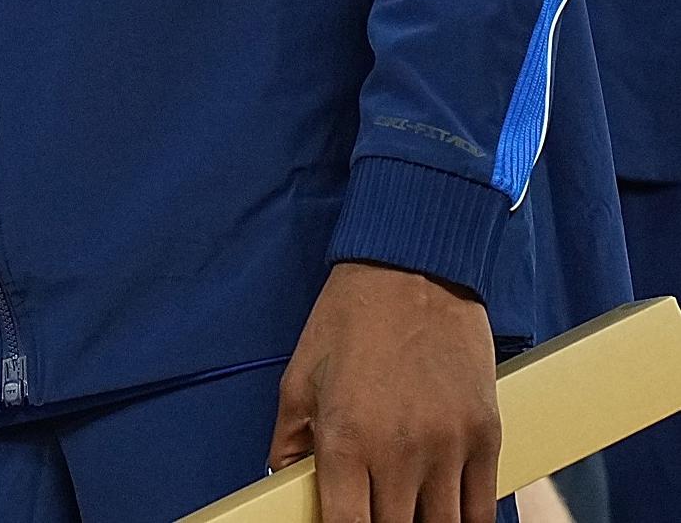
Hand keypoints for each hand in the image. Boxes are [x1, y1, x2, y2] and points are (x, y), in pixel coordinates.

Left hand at [270, 261, 499, 522]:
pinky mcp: (486, 438)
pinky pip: (484, 508)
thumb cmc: (351, 319)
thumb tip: (283, 478)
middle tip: (373, 510)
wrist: (414, 272)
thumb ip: (289, 438)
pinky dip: (467, 521)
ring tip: (406, 512)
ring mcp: (448, 449)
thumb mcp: (299, 376)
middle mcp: (399, 453)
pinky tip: (450, 518)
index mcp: (345, 439)